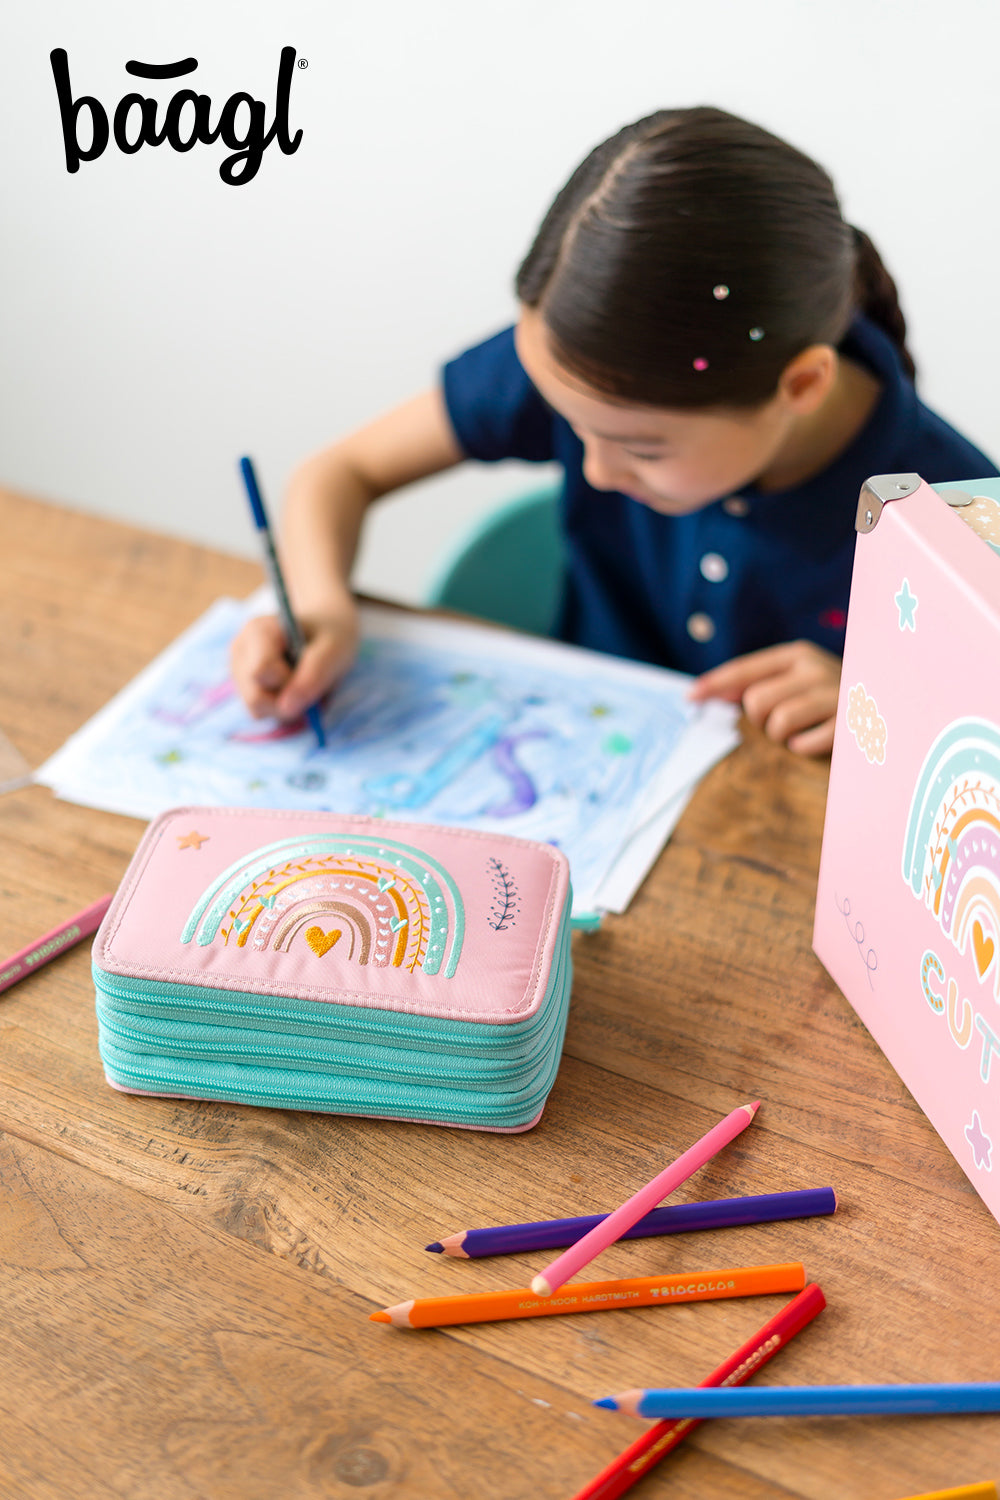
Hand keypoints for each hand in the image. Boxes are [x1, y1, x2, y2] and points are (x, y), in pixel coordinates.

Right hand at [230, 605, 359, 721]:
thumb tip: (286, 708)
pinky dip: (283, 710)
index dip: (289, 682)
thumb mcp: (333, 649)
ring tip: (304, 686)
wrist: (323, 632)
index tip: (309, 672)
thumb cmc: (329, 636)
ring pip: (257, 710)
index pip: (261, 671)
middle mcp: (240, 652)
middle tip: (312, 686)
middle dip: (289, 701)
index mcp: (258, 631)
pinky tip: (294, 691)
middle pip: (255, 698)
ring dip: (288, 708)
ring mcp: (238, 672)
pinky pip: (262, 713)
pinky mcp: (245, 690)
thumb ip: (313, 675)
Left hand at [688, 640, 841, 756]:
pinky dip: (802, 748)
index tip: (690, 698)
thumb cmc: (830, 695)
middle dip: (758, 719)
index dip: (714, 684)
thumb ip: (758, 682)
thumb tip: (708, 694)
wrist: (889, 703)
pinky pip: (802, 744)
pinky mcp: (847, 724)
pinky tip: (815, 742)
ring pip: (777, 723)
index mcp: (798, 654)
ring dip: (781, 736)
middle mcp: (815, 668)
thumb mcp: (797, 679)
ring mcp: (833, 695)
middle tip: (776, 722)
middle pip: (756, 701)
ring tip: (799, 732)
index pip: (744, 669)